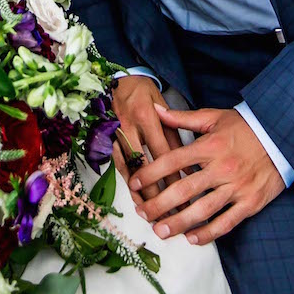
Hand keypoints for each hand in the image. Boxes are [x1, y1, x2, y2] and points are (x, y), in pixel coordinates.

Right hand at [111, 76, 181, 202]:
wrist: (116, 79)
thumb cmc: (143, 91)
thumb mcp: (162, 104)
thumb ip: (173, 132)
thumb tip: (187, 164)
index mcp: (146, 115)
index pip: (162, 153)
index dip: (173, 177)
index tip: (186, 196)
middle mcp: (128, 127)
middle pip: (143, 167)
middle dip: (156, 194)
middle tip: (170, 214)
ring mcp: (114, 134)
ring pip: (127, 170)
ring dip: (139, 194)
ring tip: (151, 214)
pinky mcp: (106, 140)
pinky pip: (117, 166)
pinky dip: (127, 183)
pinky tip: (135, 197)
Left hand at [129, 106, 284, 244]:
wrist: (281, 137)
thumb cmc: (244, 127)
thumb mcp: (214, 117)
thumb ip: (183, 118)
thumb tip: (157, 110)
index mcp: (209, 146)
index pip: (173, 161)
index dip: (151, 173)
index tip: (134, 183)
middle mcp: (221, 168)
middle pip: (184, 190)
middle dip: (159, 204)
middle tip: (142, 213)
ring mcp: (236, 188)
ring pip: (203, 210)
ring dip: (179, 223)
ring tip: (160, 230)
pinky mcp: (249, 203)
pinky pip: (226, 222)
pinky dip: (208, 233)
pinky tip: (192, 238)